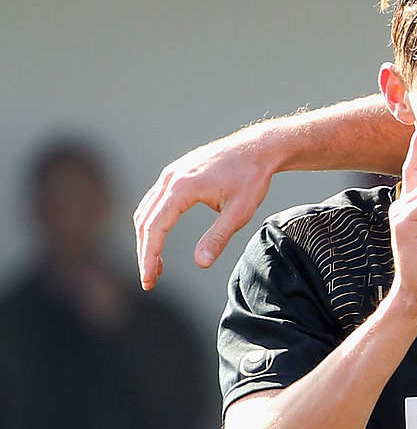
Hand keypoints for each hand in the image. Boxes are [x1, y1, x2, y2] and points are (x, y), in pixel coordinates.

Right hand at [133, 133, 273, 289]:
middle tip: (150, 280)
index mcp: (182, 188)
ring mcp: (171, 173)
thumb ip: (218, 237)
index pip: (155, 228)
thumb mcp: (240, 212)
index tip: (148, 280)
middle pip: (145, 221)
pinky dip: (153, 223)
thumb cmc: (252, 178)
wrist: (259, 148)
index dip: (149, 257)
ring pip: (146, 211)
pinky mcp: (176, 173)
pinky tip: (161, 238)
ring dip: (147, 239)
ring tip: (157, 266)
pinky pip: (155, 201)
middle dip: (145, 253)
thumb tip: (201, 263)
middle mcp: (170, 178)